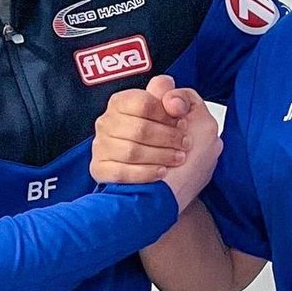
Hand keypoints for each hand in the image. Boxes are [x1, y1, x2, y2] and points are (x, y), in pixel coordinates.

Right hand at [92, 75, 221, 212]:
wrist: (171, 191)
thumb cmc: (179, 153)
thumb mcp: (192, 120)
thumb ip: (183, 99)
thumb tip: (173, 101)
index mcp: (125, 102)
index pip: (144, 102)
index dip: (167, 115)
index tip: (183, 124)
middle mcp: (108, 121)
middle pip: (138, 128)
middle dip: (167, 139)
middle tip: (185, 145)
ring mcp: (101, 146)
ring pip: (130, 150)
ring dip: (159, 156)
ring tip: (177, 159)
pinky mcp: (99, 168)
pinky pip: (120, 172)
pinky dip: (144, 173)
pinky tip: (160, 173)